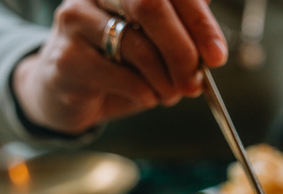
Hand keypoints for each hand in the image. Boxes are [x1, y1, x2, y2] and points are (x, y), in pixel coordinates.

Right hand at [12, 0, 227, 134]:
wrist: (66, 92)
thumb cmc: (118, 63)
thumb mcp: (156, 42)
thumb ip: (182, 32)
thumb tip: (213, 44)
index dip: (199, 21)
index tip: (217, 55)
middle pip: (151, 6)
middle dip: (183, 50)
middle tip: (196, 81)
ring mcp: (76, 20)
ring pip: (139, 47)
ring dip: (166, 80)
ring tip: (171, 93)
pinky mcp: (67, 57)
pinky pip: (124, 77)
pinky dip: (146, 94)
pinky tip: (146, 96)